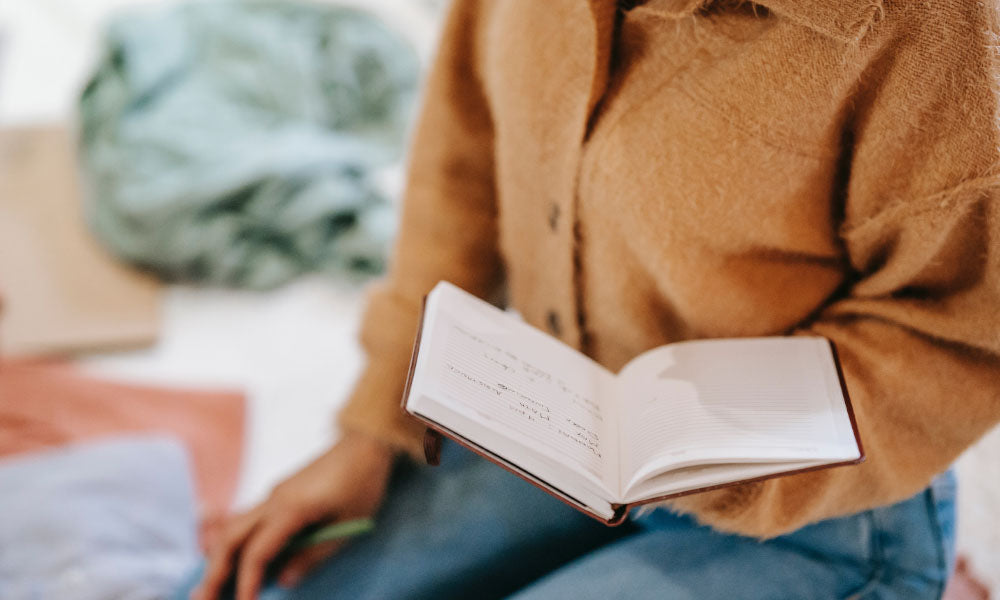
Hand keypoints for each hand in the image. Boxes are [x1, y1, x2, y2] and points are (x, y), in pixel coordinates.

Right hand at [191, 432, 394, 599]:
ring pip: (233, 527)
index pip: (257, 551)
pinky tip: (229, 562)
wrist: (365, 444)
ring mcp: (273, 494)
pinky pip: (247, 521)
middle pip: (230, 538)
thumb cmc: (363, 483)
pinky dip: (233, 544)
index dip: (247, 581)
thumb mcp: (348, 525)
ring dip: (217, 558)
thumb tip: (284, 582)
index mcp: (291, 508)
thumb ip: (313, 554)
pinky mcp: (278, 494)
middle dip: (213, 572)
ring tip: (208, 587)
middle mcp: (273, 499)